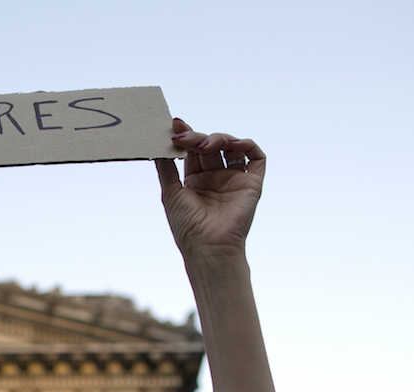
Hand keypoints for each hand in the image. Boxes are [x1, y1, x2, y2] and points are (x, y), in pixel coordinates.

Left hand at [154, 118, 264, 260]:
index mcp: (195, 180)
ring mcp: (234, 179)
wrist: (207, 246)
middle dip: (199, 137)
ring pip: (232, 146)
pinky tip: (233, 144)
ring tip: (206, 145)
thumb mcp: (170, 192)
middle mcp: (216, 177)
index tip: (175, 124)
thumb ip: (165, 167)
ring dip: (220, 138)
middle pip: (210, 145)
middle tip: (187, 138)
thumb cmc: (186, 225)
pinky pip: (256, 157)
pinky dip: (247, 144)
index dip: (186, 136)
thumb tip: (157, 143)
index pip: (193, 150)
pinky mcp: (252, 183)